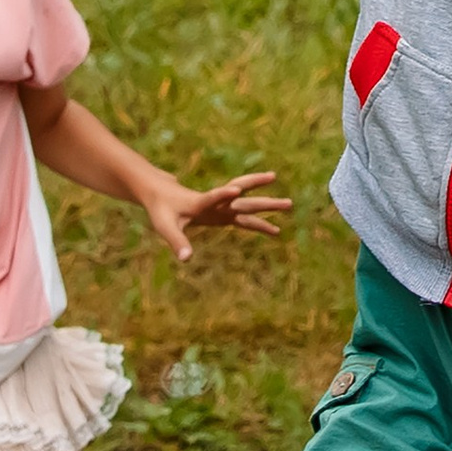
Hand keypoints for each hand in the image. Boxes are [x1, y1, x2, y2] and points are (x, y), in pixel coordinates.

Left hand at [134, 167, 290, 259]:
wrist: (162, 194)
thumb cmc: (162, 210)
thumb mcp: (166, 227)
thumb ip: (177, 242)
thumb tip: (186, 260)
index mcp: (199, 202)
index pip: (211, 198)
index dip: (222, 194)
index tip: (235, 190)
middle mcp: (216, 202)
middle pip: (243, 199)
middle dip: (264, 201)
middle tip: (287, 203)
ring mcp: (222, 207)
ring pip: (249, 204)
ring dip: (267, 205)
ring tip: (289, 204)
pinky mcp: (223, 214)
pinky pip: (245, 219)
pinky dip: (259, 224)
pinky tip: (274, 230)